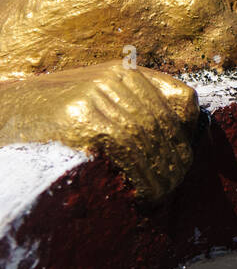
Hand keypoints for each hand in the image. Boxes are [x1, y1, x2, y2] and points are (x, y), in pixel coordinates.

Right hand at [0, 63, 198, 204]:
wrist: (6, 112)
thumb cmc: (53, 117)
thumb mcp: (100, 103)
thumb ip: (135, 110)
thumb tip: (185, 133)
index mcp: (126, 72)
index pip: (181, 98)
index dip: (187, 133)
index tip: (183, 163)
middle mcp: (115, 77)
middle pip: (166, 122)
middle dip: (174, 160)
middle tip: (173, 187)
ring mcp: (97, 95)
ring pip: (147, 137)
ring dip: (158, 173)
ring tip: (158, 196)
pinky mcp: (81, 117)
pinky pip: (124, 146)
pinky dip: (137, 173)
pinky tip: (139, 193)